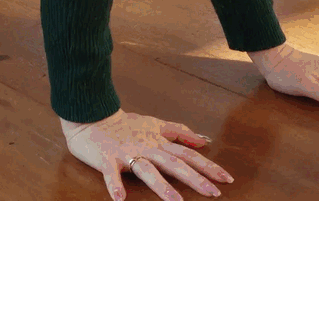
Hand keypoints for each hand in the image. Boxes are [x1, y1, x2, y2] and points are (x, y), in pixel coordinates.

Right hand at [60, 108, 234, 200]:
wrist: (92, 116)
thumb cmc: (125, 125)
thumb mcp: (156, 125)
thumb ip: (180, 132)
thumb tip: (204, 139)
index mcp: (159, 142)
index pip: (188, 154)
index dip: (207, 166)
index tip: (226, 179)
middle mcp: (147, 148)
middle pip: (173, 164)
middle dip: (194, 179)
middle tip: (212, 193)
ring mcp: (127, 153)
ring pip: (147, 170)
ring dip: (160, 186)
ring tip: (175, 202)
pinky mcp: (107, 159)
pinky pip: (110, 173)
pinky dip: (114, 185)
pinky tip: (120, 199)